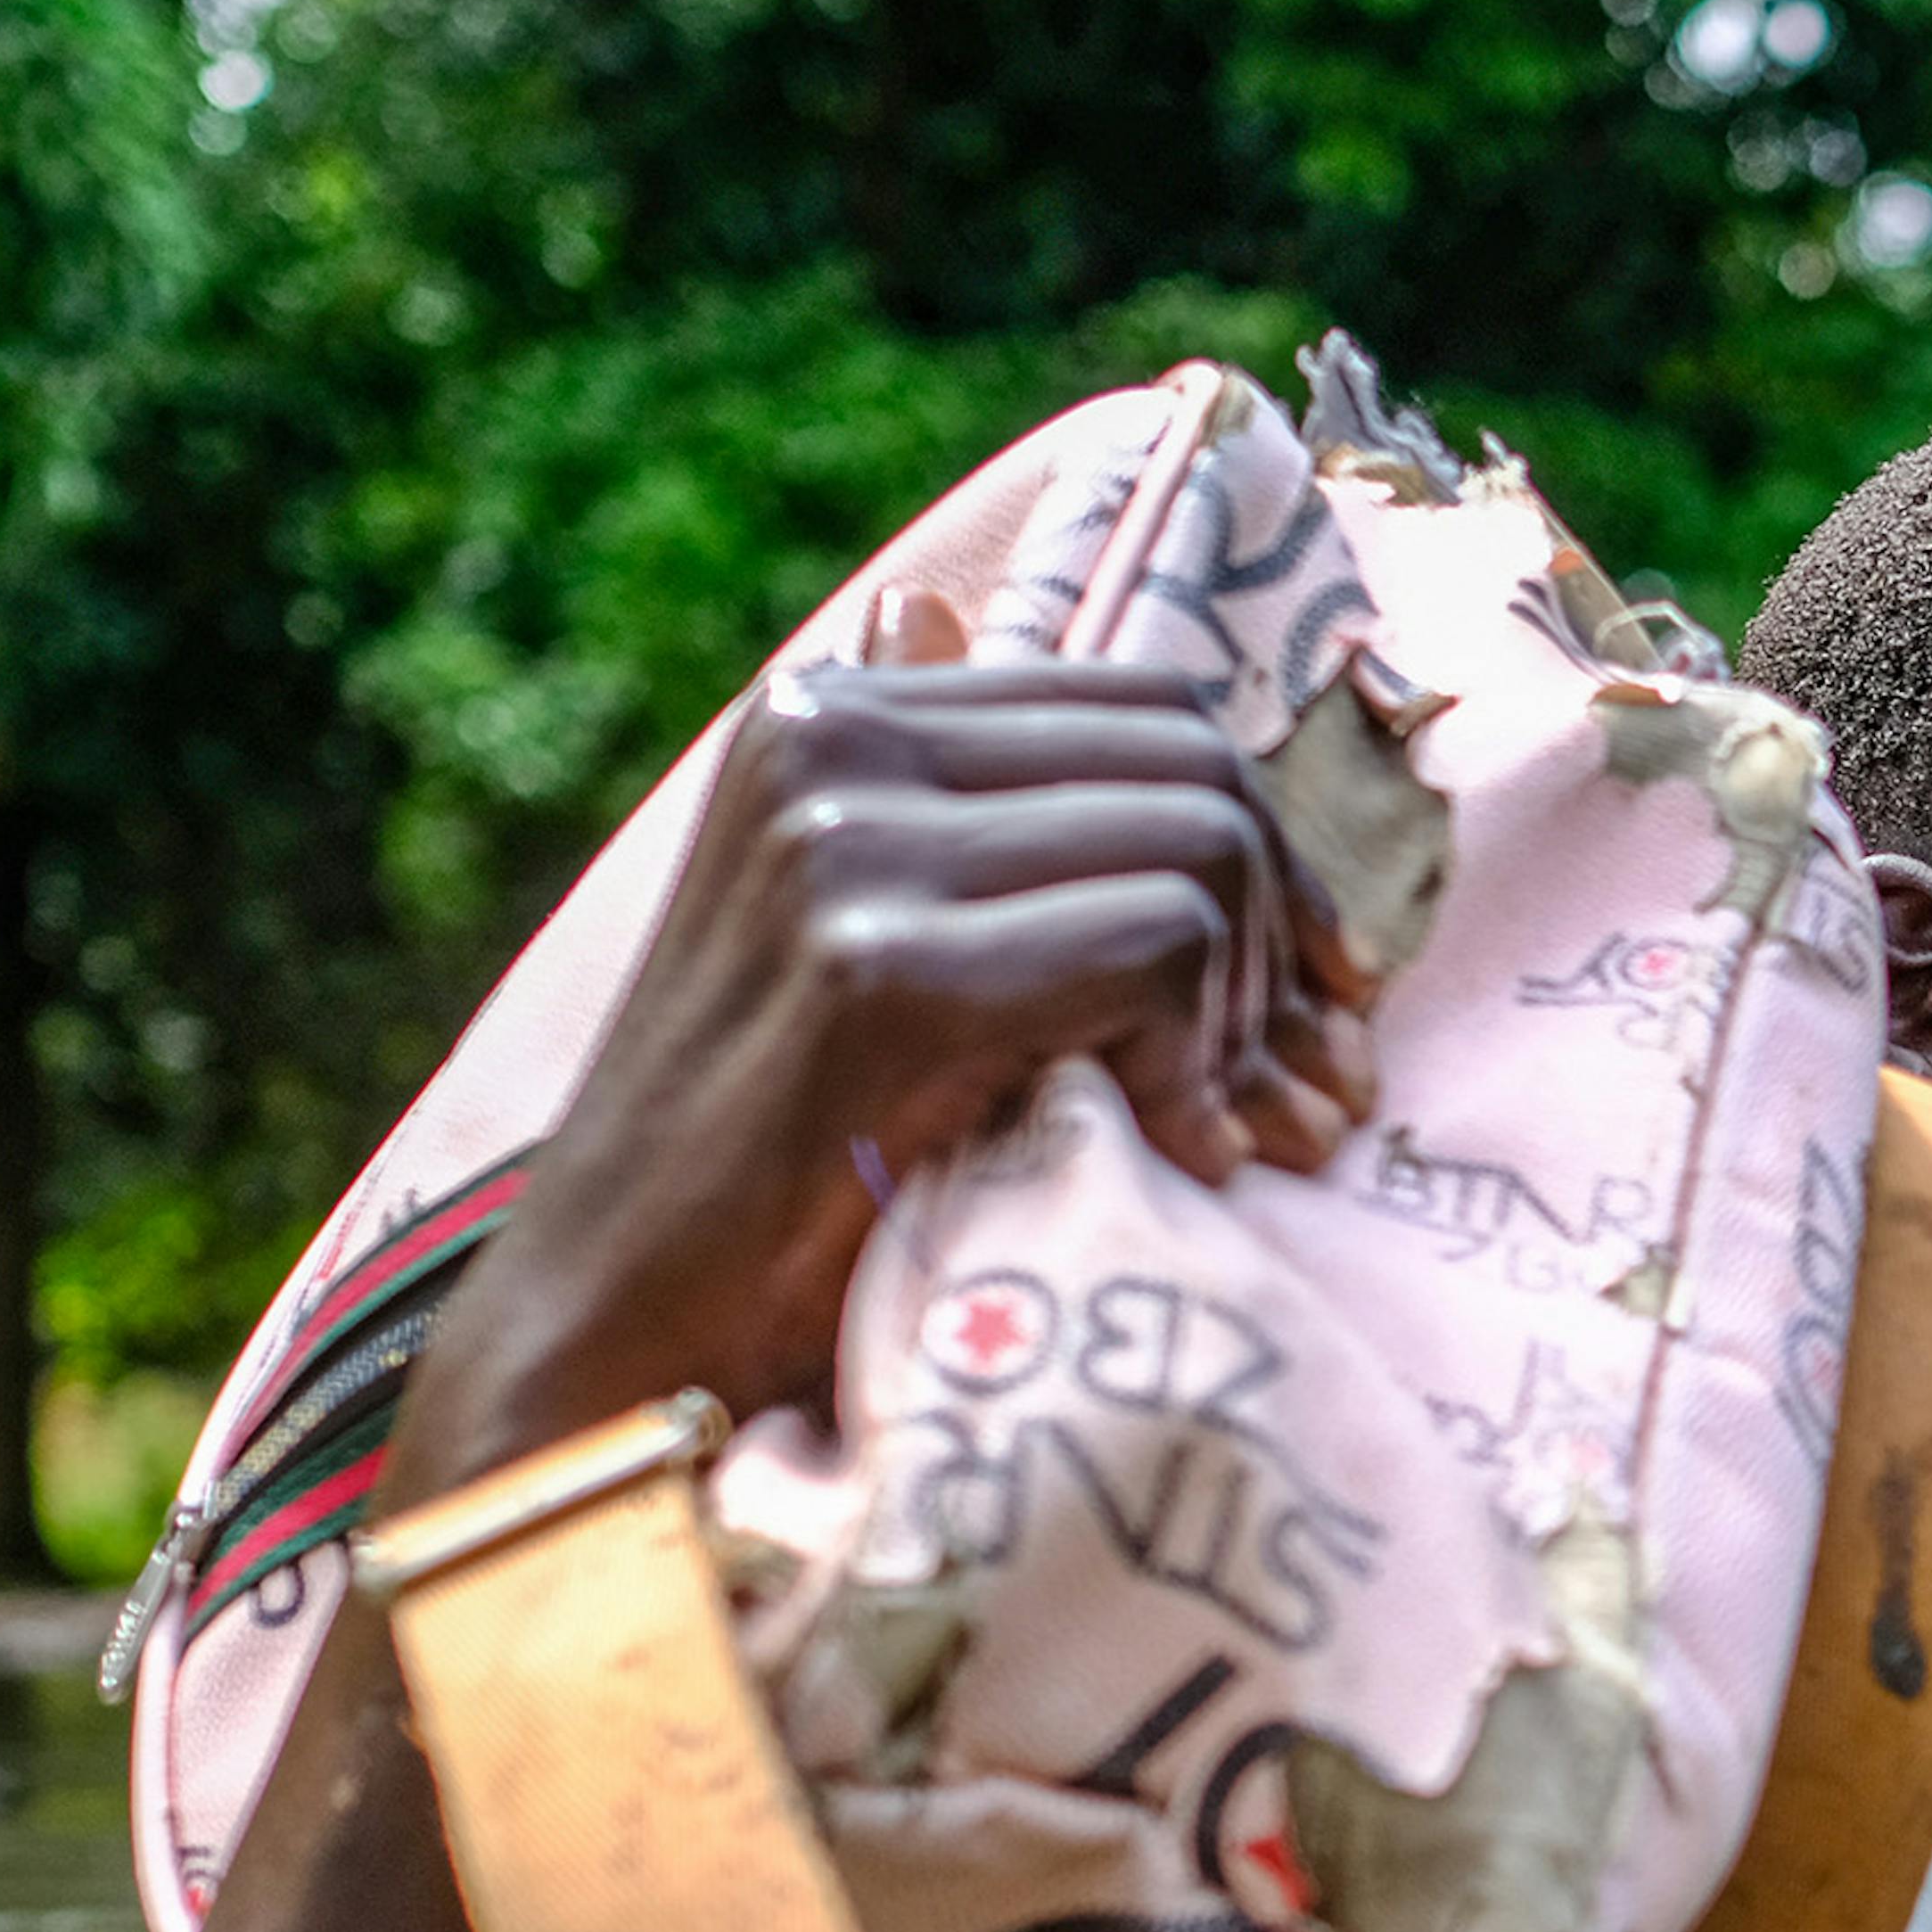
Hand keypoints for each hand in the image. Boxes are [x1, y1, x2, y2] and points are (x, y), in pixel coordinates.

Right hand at [395, 584, 1377, 1491]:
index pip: (1152, 706)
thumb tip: (944, 613)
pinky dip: (1202, 1064)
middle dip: (1288, 932)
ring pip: (1197, 850)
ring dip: (1255, 1010)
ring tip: (1248, 1130)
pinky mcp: (881, 969)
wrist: (608, 1318)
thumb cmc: (757, 1156)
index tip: (1323, 983)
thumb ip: (937, 802)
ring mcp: (846, 844)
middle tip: (1311, 1080)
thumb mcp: (840, 932)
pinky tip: (1184, 1156)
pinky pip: (1156, 949)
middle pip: (1197, 767)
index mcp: (827, 710)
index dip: (1270, 842)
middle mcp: (830, 740)